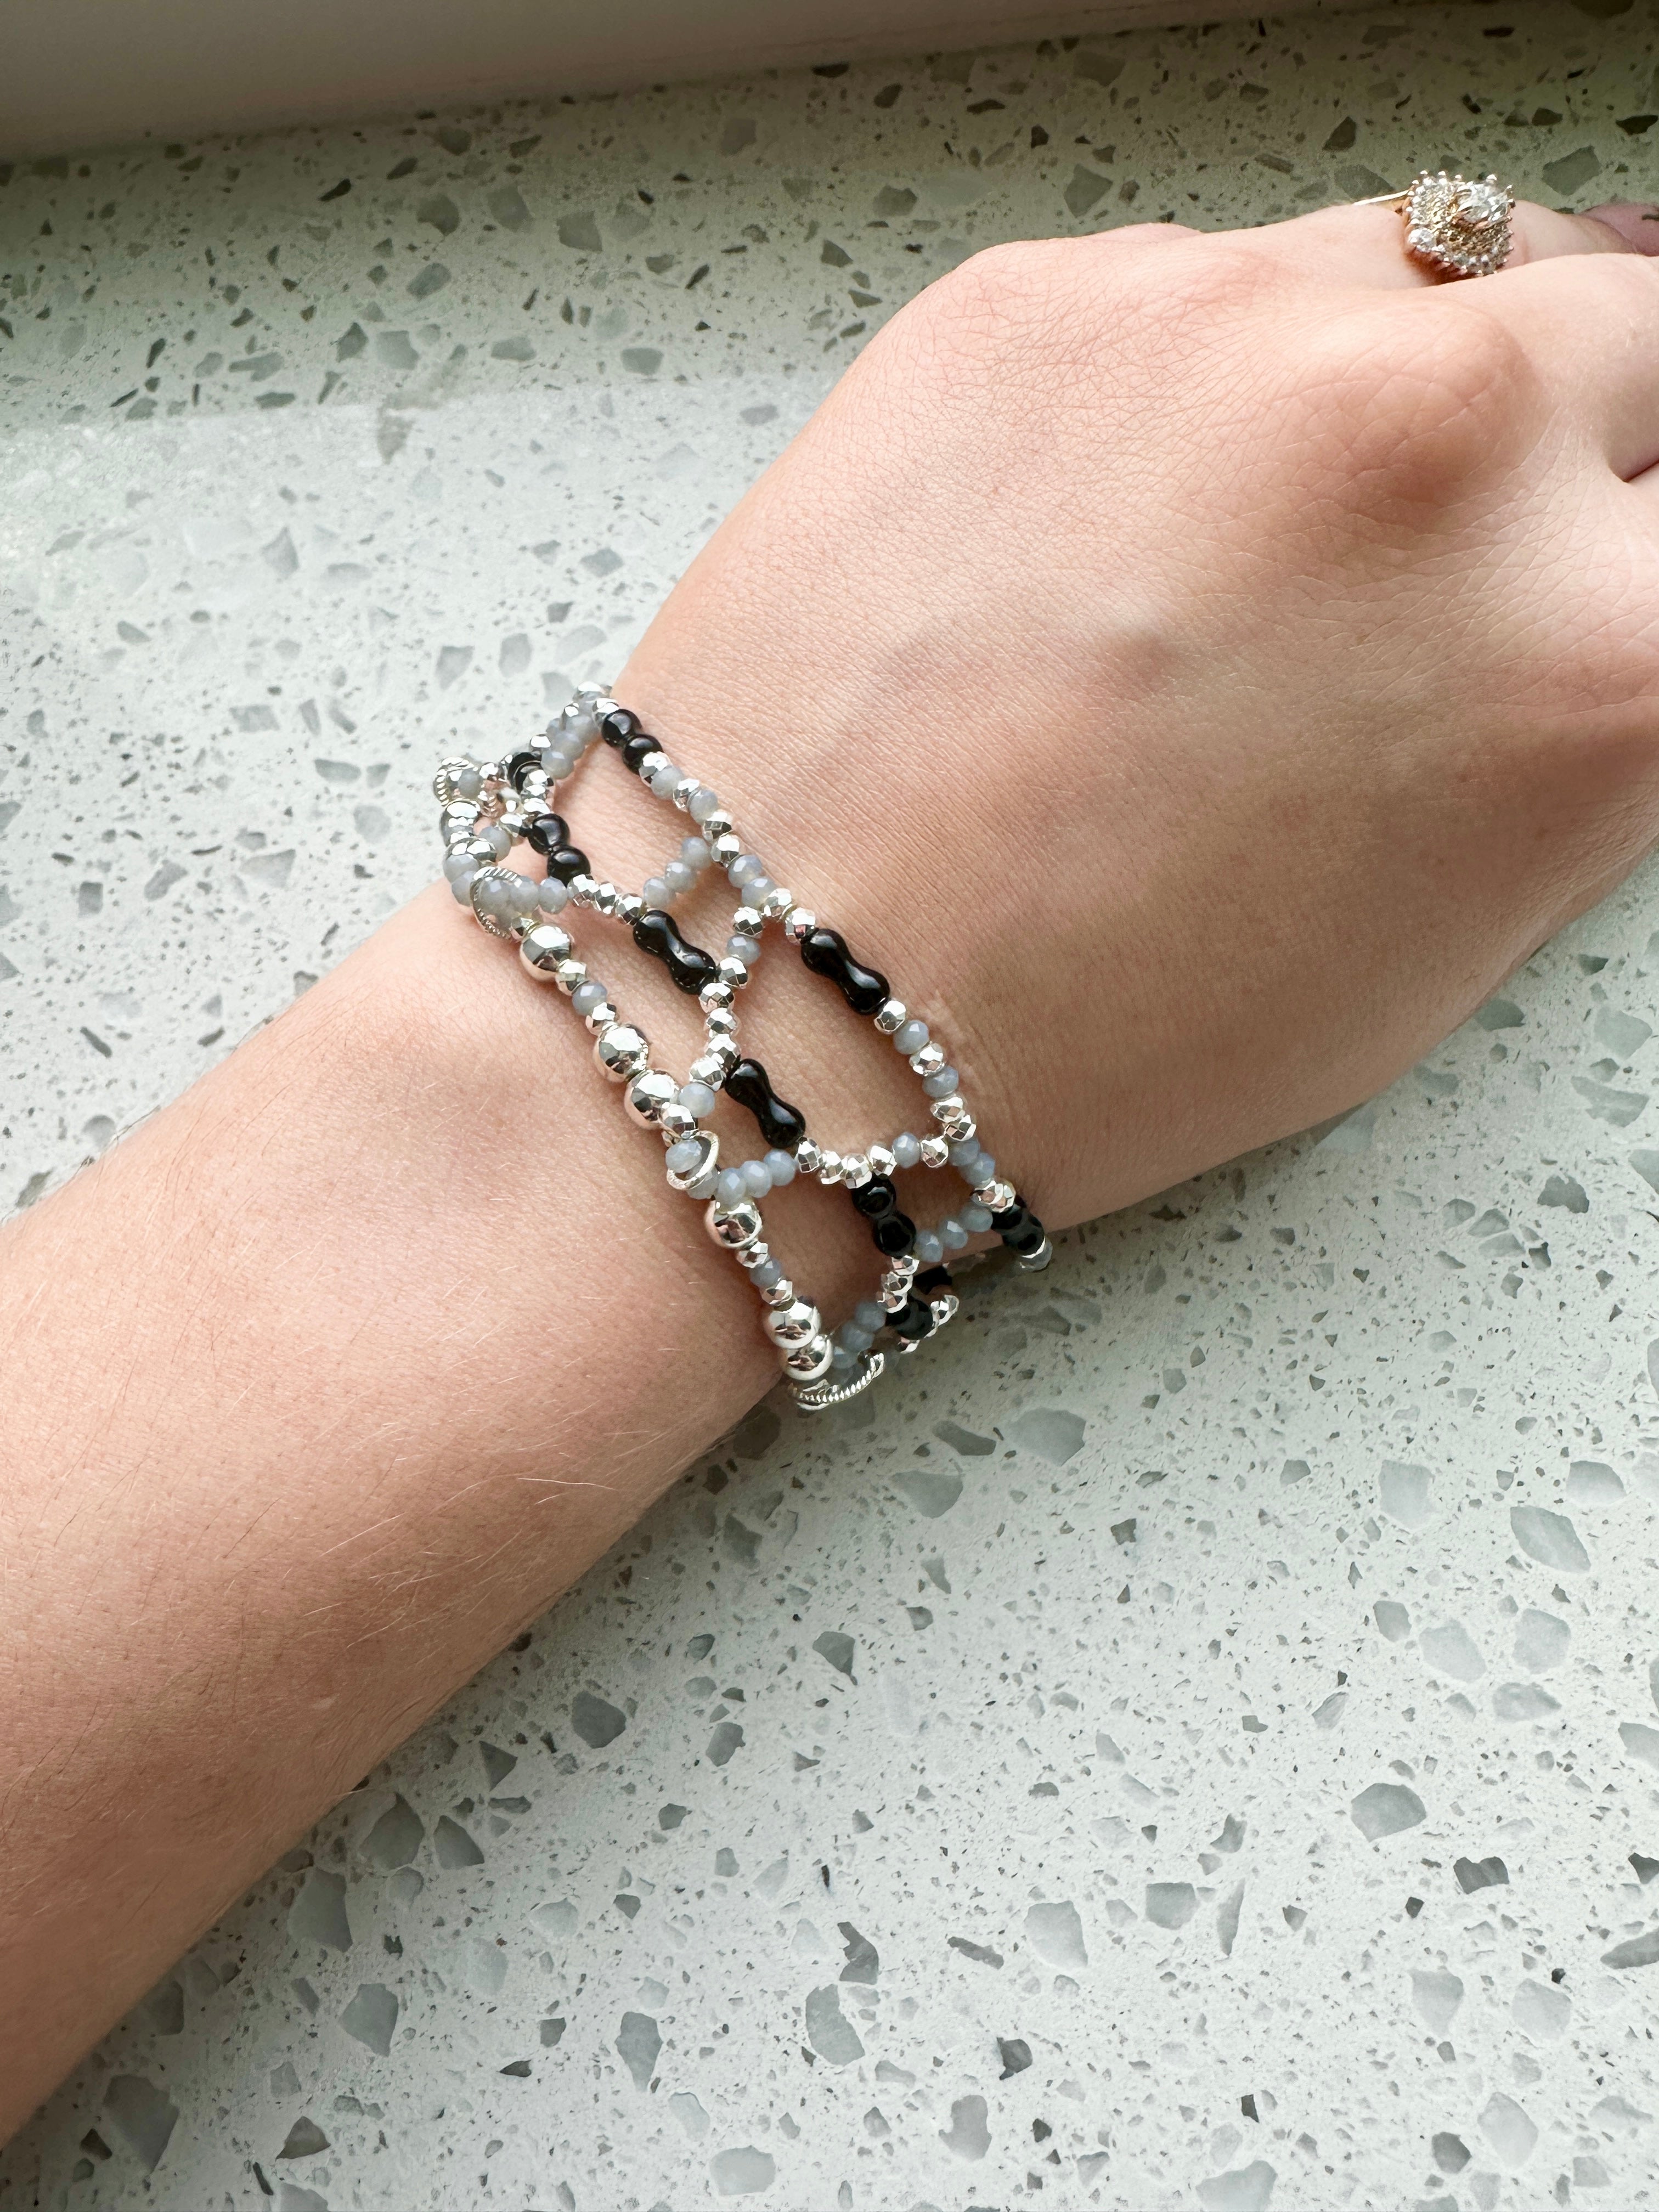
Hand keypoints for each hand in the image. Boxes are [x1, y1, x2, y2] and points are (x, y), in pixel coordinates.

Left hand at [608, 196, 1658, 1232]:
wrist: (780, 991)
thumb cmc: (1104, 1023)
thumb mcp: (1447, 919)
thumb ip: (1584, 709)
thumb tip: (1611, 570)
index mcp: (1593, 656)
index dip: (1642, 555)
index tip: (1598, 569)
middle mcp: (1446, 440)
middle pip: (1630, 336)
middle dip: (1576, 439)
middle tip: (1467, 537)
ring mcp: (1233, 331)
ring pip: (1432, 265)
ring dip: (1406, 372)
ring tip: (1291, 518)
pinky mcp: (1048, 289)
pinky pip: (1216, 283)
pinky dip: (1211, 377)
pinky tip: (1122, 513)